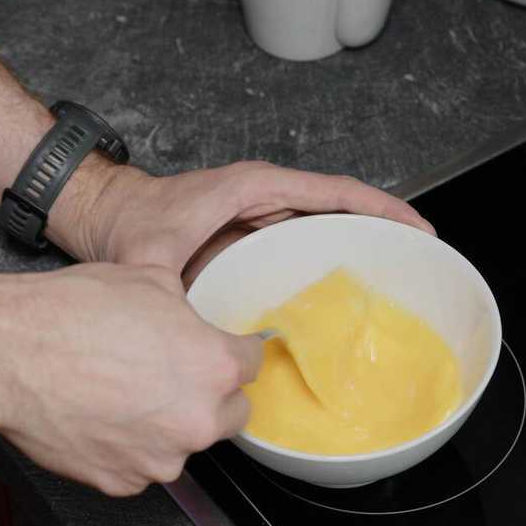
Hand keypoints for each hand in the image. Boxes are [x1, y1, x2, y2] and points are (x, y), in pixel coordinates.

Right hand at [0, 263, 261, 495]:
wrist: (8, 354)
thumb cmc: (71, 313)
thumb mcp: (149, 280)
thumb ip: (187, 310)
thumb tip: (191, 319)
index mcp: (215, 368)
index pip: (253, 364)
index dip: (234, 352)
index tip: (224, 352)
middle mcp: (198, 421)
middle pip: (230, 414)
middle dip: (211, 396)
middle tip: (172, 375)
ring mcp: (161, 459)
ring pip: (182, 443)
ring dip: (167, 425)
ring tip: (122, 394)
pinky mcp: (123, 482)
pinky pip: (141, 465)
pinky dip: (128, 448)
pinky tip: (100, 417)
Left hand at [50, 159, 434, 284]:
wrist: (102, 217)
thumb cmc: (126, 222)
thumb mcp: (150, 257)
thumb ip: (173, 291)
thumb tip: (200, 336)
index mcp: (253, 189)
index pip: (333, 193)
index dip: (380, 210)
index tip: (416, 230)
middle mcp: (264, 200)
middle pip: (342, 210)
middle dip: (385, 231)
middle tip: (423, 263)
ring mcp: (261, 219)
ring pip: (327, 229)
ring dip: (362, 249)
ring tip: (401, 281)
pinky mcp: (254, 239)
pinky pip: (304, 247)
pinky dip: (331, 265)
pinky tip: (347, 299)